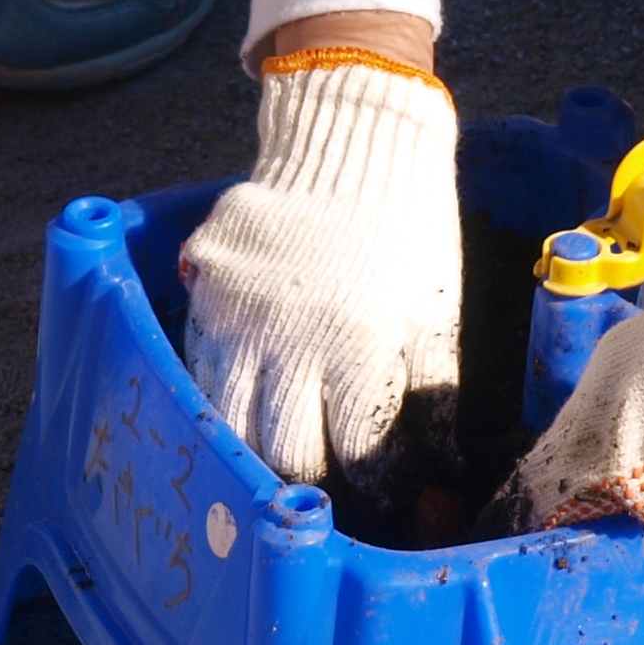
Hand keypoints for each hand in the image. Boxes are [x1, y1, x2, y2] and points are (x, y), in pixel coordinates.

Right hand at [178, 52, 462, 495]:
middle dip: (310, 491)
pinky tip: (235, 418)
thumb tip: (445, 479)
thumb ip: (435, 398)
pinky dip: (216, 404)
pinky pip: (198, 371)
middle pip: (287, 454)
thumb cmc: (408, 229)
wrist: (352, 137)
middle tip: (323, 503)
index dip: (376, 494)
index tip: (383, 507)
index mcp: (361, 344)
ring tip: (273, 476)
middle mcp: (292, 336)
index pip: (360, 456)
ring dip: (253, 458)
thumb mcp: (435, 309)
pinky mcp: (202, 288)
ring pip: (230, 424)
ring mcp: (237, 313)